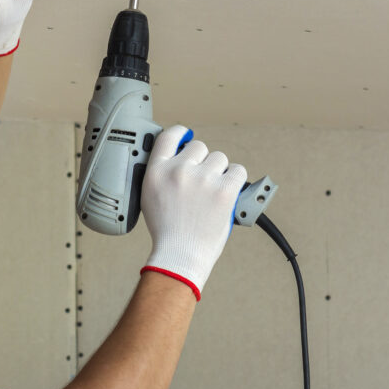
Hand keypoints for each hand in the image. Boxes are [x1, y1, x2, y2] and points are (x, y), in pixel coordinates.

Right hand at [141, 125, 246, 299]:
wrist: (180, 254)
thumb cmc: (167, 232)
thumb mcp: (151, 196)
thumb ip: (163, 174)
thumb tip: (180, 159)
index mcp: (157, 171)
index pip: (168, 137)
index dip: (181, 133)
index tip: (186, 135)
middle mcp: (179, 170)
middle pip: (199, 147)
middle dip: (203, 161)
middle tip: (202, 182)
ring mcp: (203, 179)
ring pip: (220, 158)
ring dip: (220, 172)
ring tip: (213, 192)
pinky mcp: (224, 189)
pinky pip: (238, 171)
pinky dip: (236, 180)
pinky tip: (228, 192)